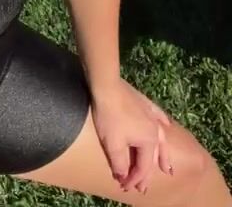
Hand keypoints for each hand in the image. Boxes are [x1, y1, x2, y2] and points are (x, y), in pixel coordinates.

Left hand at [91, 79, 173, 194]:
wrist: (108, 87)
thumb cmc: (110, 116)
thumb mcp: (112, 144)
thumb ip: (120, 164)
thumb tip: (123, 176)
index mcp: (149, 141)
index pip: (143, 167)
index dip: (134, 180)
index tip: (124, 187)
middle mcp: (155, 130)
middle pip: (153, 157)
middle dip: (146, 173)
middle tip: (142, 188)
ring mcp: (152, 116)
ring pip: (161, 140)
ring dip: (162, 156)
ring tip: (167, 168)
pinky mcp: (146, 104)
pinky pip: (159, 116)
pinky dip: (164, 123)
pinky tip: (167, 125)